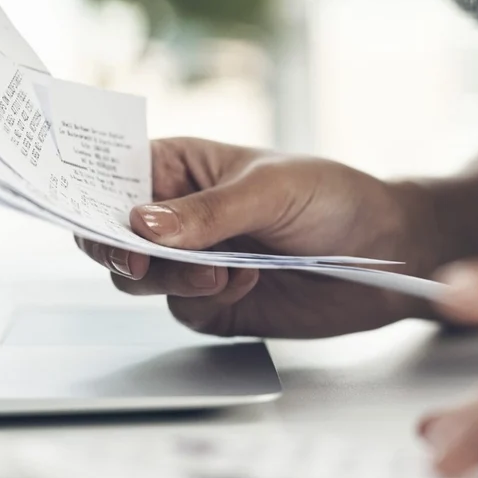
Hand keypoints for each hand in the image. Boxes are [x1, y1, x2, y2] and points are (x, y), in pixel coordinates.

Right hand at [75, 137, 436, 337]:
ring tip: (222, 268)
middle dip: (121, 249)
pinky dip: (203, 300)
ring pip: (138, 279)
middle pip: (111, 236)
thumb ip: (206, 211)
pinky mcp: (211, 304)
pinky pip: (179, 310)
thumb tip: (142, 224)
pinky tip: (244, 280)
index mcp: (179, 167)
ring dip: (169, 277)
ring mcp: (190, 262)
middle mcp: (176, 215)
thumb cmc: (335, 199)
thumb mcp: (271, 189)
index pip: (111, 177)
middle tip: (143, 261)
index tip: (95, 217)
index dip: (89, 195)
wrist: (389, 256)